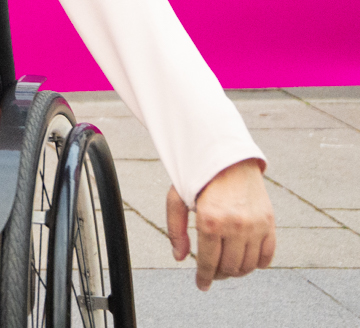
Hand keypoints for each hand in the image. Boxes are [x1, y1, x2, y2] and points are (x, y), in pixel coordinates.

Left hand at [166, 159, 274, 289]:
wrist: (230, 160)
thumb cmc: (199, 179)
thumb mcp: (177, 199)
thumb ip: (175, 230)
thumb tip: (179, 258)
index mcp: (210, 221)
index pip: (208, 262)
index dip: (204, 278)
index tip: (201, 285)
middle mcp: (235, 226)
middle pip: (229, 268)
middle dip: (219, 275)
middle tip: (213, 273)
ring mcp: (255, 226)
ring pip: (248, 266)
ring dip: (237, 272)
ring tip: (227, 267)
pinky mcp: (269, 224)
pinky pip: (267, 256)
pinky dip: (257, 264)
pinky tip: (247, 262)